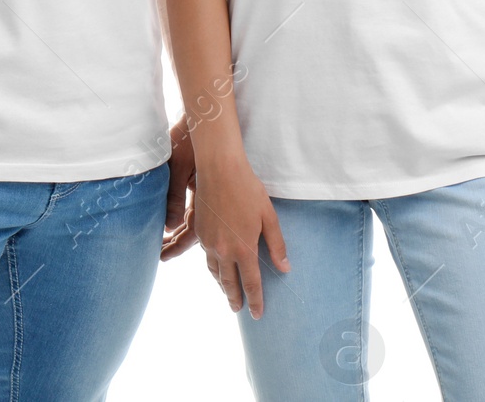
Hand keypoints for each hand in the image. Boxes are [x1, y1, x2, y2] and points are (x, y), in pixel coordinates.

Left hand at [160, 120, 198, 260]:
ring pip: (195, 222)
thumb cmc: (188, 138)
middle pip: (194, 230)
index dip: (178, 245)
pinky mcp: (202, 184)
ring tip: (162, 244)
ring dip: (180, 233)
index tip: (163, 255)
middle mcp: (208, 199)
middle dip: (177, 243)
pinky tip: (171, 224)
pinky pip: (194, 209)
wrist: (201, 118)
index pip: (192, 230)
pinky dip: (182, 219)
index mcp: (205, 197)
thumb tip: (170, 227)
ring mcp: (206, 193)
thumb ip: (173, 197)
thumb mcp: (178, 166)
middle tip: (159, 253)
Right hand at [195, 155, 289, 318]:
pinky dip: (213, 268)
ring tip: (228, 292)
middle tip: (238, 310)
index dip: (256, 301)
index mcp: (244, 248)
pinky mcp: (199, 231)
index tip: (258, 314)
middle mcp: (224, 250)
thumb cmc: (248, 189)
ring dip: (222, 285)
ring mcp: (209, 242)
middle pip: (229, 283)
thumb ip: (277, 245)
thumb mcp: (269, 217)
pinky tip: (217, 268)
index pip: (251, 284)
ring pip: (215, 272)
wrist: (219, 169)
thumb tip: (285, 268)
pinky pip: (206, 257)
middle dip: (235, 299)